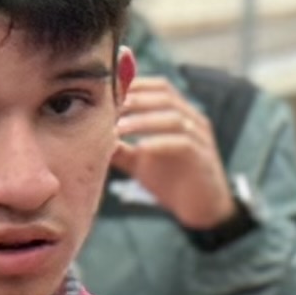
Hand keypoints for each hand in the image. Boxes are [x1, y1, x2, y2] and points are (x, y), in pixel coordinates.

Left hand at [112, 69, 239, 231]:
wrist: (202, 209)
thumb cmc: (172, 181)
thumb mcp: (140, 162)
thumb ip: (120, 149)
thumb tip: (92, 139)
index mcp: (180, 115)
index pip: (160, 87)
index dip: (136, 85)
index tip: (109, 92)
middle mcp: (193, 121)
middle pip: (166, 96)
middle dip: (136, 98)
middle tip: (111, 106)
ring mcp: (201, 138)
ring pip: (174, 117)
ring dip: (144, 120)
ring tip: (119, 128)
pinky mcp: (203, 158)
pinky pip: (183, 143)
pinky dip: (159, 143)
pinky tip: (140, 148)